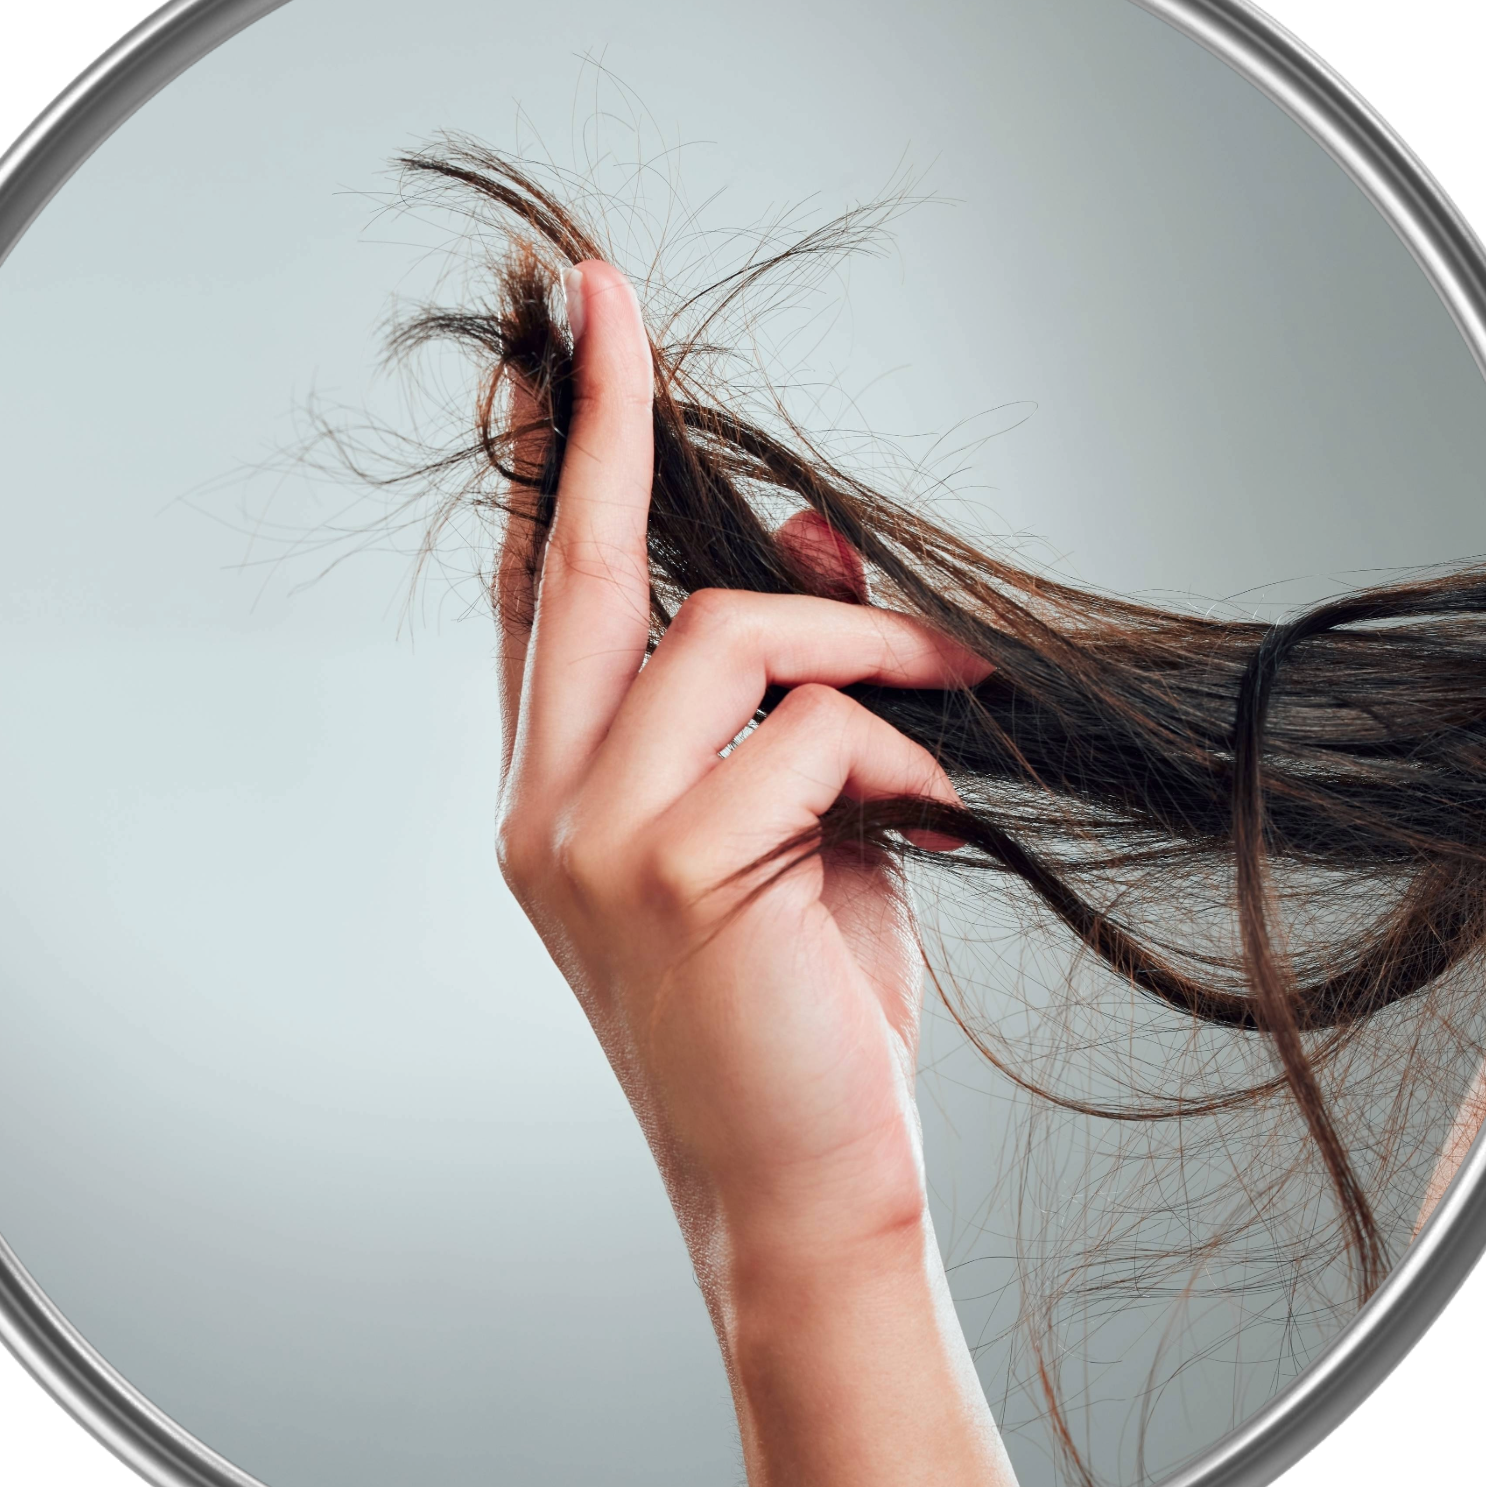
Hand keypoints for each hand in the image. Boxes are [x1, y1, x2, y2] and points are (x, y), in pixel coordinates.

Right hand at [490, 261, 1036, 1486]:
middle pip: (572, 568)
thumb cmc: (793, 1009)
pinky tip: (940, 816)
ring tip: (948, 683)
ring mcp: (589, 841)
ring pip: (719, 638)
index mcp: (557, 794)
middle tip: (607, 294)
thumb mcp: (794, 828)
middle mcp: (543, 806)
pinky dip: (895, 751)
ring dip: (857, 640)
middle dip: (596, 418)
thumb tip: (808, 534)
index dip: (547, 468)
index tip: (562, 345)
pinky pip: (803, 733)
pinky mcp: (669, 875)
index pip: (537, 599)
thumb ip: (786, 690)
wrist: (796, 1192)